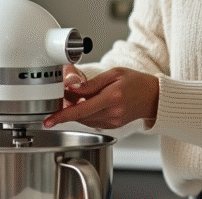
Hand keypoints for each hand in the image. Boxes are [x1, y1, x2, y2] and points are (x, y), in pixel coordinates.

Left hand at [44, 67, 158, 129]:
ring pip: (84, 120)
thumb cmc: (135, 82)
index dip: (62, 116)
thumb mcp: (113, 74)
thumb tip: (72, 88)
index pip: (81, 109)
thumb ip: (91, 83)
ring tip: (77, 98)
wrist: (153, 97)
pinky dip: (86, 114)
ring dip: (76, 111)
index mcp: (112, 97)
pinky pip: (92, 121)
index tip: (49, 120)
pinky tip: (89, 104)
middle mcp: (112, 113)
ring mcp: (113, 122)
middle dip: (68, 108)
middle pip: (80, 115)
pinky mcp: (113, 126)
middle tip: (62, 97)